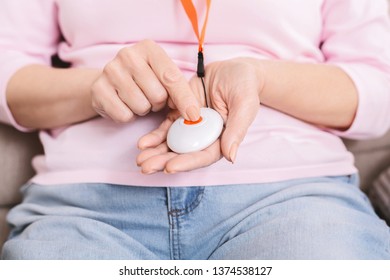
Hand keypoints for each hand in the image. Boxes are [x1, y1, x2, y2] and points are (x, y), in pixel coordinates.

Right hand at [91, 40, 199, 122]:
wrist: (109, 83)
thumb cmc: (144, 80)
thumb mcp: (163, 77)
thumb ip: (179, 90)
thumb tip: (194, 113)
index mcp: (149, 48)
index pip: (171, 77)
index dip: (185, 99)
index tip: (194, 115)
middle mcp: (128, 55)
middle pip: (157, 95)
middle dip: (158, 103)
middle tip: (151, 97)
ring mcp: (110, 71)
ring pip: (141, 106)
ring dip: (143, 110)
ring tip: (138, 99)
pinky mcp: (98, 90)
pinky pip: (124, 115)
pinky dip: (128, 116)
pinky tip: (124, 105)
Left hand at [137, 58, 262, 173]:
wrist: (234, 69)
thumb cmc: (245, 86)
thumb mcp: (245, 105)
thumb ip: (237, 130)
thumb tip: (231, 157)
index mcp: (222, 140)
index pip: (203, 156)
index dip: (186, 163)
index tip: (170, 167)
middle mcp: (205, 137)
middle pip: (183, 154)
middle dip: (164, 162)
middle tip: (146, 167)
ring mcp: (191, 127)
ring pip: (172, 144)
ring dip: (155, 153)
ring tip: (140, 160)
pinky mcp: (180, 115)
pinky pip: (166, 128)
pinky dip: (154, 136)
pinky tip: (142, 143)